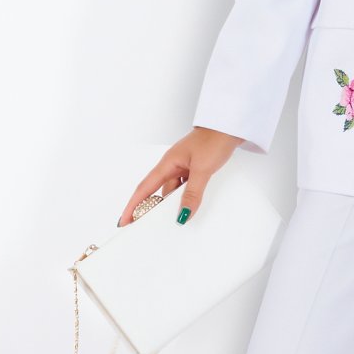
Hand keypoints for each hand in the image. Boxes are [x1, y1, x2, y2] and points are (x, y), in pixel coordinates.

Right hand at [117, 127, 242, 227]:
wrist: (229, 126)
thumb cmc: (214, 140)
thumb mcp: (202, 170)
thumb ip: (192, 193)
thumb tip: (183, 214)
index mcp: (167, 164)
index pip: (144, 189)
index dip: (133, 206)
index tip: (124, 221)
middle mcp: (172, 165)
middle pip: (155, 191)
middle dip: (147, 209)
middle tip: (142, 227)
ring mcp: (183, 166)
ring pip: (171, 190)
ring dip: (170, 204)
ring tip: (169, 221)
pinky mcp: (194, 167)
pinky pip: (183, 186)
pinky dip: (183, 197)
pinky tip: (188, 205)